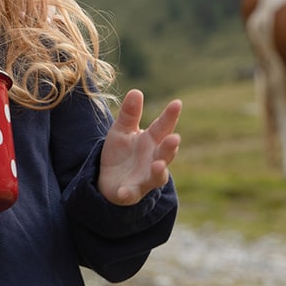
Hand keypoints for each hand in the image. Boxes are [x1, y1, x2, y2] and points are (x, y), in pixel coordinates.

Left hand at [98, 89, 181, 205]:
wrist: (108, 178)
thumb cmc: (121, 152)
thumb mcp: (121, 130)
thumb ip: (129, 114)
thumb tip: (136, 91)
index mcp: (151, 141)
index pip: (163, 127)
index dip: (170, 116)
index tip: (177, 103)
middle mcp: (153, 159)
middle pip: (165, 152)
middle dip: (170, 147)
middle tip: (175, 138)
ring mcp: (145, 177)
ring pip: (156, 176)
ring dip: (159, 171)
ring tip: (158, 165)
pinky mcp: (131, 192)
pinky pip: (131, 194)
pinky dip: (128, 193)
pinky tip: (124, 191)